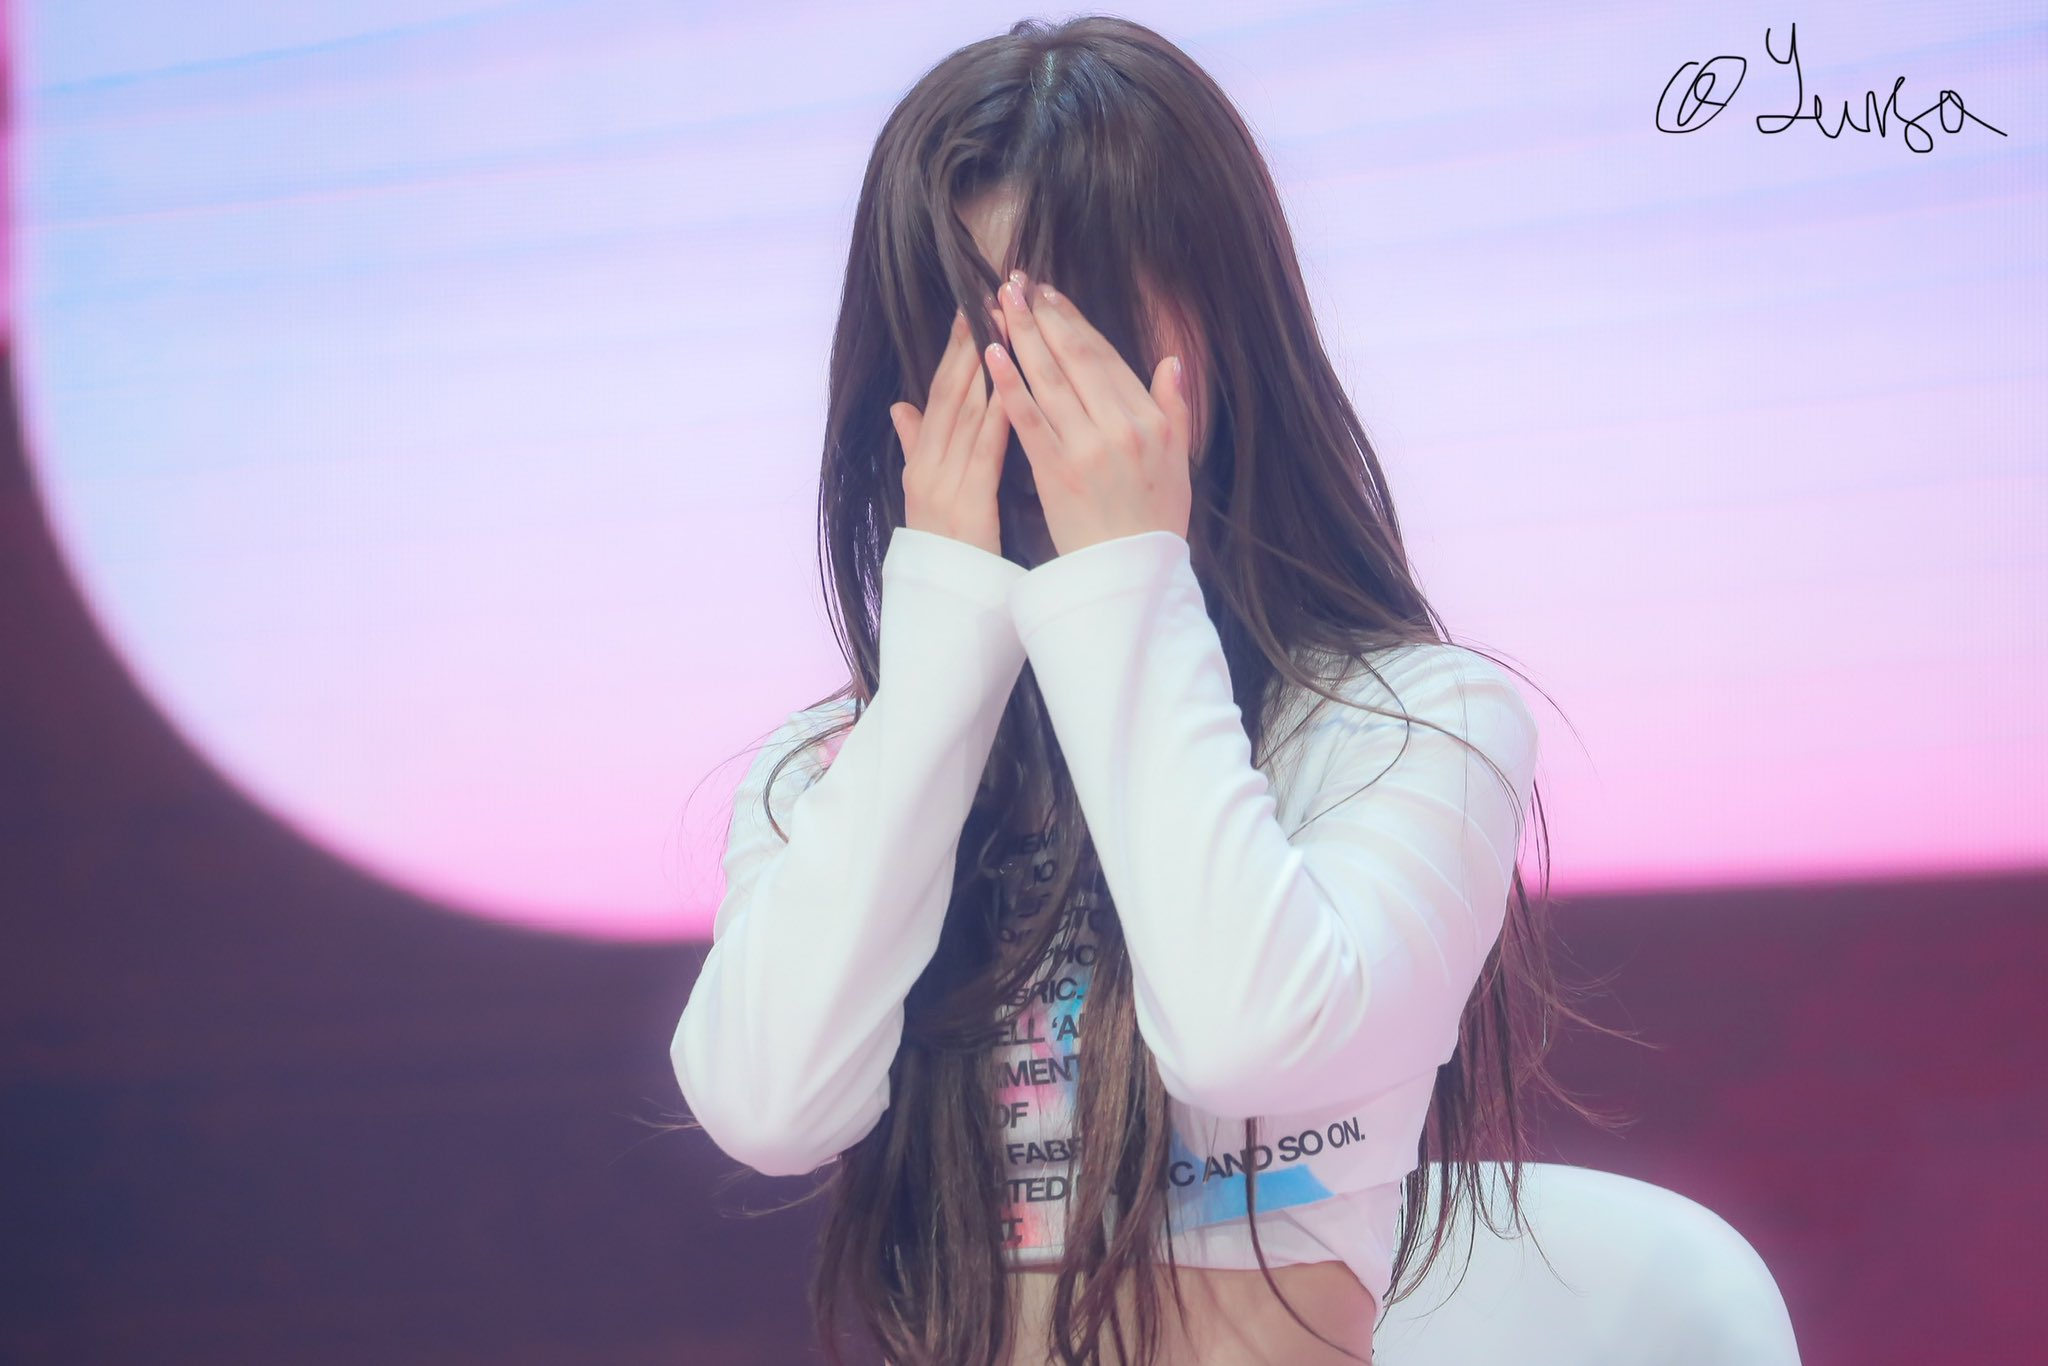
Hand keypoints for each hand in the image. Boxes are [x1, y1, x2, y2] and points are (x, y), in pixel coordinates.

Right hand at [890, 305, 1012, 557]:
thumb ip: (915, 449)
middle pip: (950, 395)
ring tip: (1006, 327)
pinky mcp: (966, 507)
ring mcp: (943, 487)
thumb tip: (899, 408)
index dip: (955, 352)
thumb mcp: (925, 498)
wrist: (945, 610)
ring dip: (987, 368)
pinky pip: (983, 454)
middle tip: (990, 301)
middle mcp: (927, 468)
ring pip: (966, 416)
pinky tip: (1012, 387)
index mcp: (920, 463)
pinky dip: (997, 416)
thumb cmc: (947, 556)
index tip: (972, 311)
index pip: (940, 395)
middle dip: (971, 345)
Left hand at [983, 270, 1192, 556]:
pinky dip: (1010, 385)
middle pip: (1076, 359)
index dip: (1074, 322)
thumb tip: (1172, 362)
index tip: (1050, 294)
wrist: (1131, 576)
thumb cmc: (1154, 521)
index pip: (1106, 358)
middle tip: (1015, 282)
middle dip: (1043, 317)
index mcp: (1152, 420)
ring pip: (1050, 380)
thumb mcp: (1179, 462)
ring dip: (1021, 337)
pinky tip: (991, 354)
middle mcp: (1121, 427)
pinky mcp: (1056, 471)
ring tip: (997, 305)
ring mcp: (1087, 447)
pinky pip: (1029, 419)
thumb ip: (1176, 409)